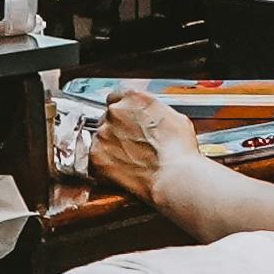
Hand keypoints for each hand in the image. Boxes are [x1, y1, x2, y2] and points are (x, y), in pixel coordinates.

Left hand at [86, 84, 188, 211]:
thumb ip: (154, 110)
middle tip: (131, 143)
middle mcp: (114, 111)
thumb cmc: (178, 149)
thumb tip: (152, 116)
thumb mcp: (174, 116)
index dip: (123, 111)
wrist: (173, 175)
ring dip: (110, 146)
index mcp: (133, 97)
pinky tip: (120, 170)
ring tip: (128, 159)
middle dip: (116, 129)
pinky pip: (94, 158)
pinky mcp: (96, 156)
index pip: (117, 97)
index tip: (126, 120)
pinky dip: (104, 164)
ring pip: (100, 137)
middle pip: (107, 117)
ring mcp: (103, 134)